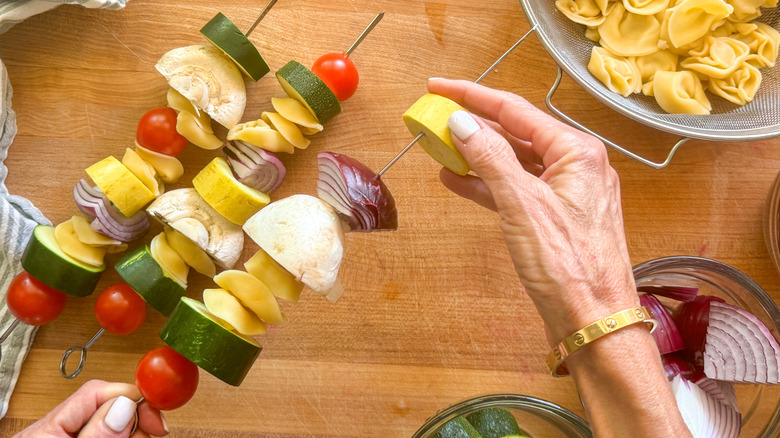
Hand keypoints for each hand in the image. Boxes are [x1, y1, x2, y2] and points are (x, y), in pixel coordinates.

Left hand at [16, 380, 167, 436]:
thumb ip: (96, 435)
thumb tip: (124, 405)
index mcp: (46, 429)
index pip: (96, 392)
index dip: (131, 396)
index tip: (157, 412)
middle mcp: (56, 432)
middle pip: (108, 406)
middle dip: (137, 415)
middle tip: (156, 429)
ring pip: (112, 422)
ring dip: (135, 429)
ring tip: (146, 436)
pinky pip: (109, 434)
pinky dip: (128, 437)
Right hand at [428, 78, 639, 345]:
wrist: (592, 321)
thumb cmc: (569, 267)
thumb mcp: (522, 204)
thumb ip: (491, 158)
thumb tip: (462, 123)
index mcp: (576, 152)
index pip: (516, 110)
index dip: (472, 96)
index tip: (440, 88)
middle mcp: (576, 166)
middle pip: (515, 133)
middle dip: (473, 127)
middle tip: (435, 118)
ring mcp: (566, 193)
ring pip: (513, 162)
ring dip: (476, 156)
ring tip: (439, 148)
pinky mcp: (555, 217)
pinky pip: (516, 189)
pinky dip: (487, 184)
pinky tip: (458, 181)